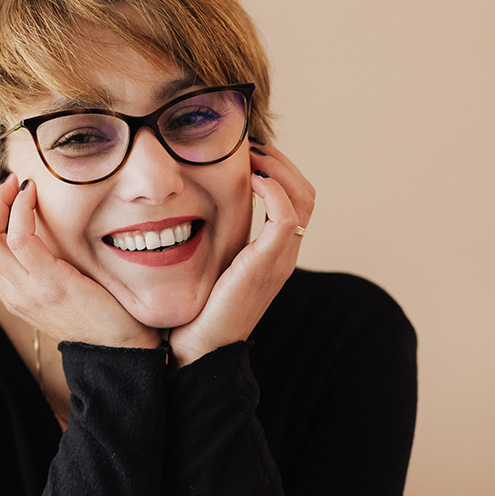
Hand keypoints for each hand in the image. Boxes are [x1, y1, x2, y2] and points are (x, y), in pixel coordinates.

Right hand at [0, 174, 159, 349]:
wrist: (122, 347)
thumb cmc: (100, 312)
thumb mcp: (61, 287)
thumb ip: (45, 263)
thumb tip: (41, 225)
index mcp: (12, 294)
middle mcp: (12, 293)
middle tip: (4, 182)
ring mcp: (28, 290)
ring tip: (16, 183)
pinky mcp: (50, 283)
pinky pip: (20, 238)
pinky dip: (21, 209)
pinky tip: (32, 194)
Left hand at [168, 142, 315, 365]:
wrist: (198, 350)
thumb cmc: (195, 311)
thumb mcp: (208, 266)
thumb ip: (212, 240)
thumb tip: (187, 207)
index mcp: (273, 253)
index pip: (296, 197)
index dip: (277, 168)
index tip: (247, 152)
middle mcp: (284, 254)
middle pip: (306, 191)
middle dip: (281, 161)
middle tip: (250, 145)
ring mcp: (279, 260)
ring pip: (303, 198)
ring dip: (279, 167)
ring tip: (251, 155)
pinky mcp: (267, 265)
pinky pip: (286, 217)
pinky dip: (274, 190)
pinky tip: (250, 179)